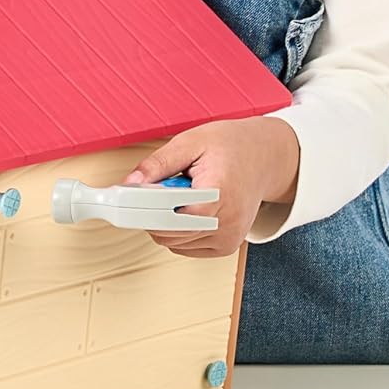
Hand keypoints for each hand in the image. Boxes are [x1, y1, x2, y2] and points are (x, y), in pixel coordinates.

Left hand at [122, 117, 300, 257]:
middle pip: (167, 232)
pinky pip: (184, 247)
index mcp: (219, 191)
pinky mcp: (226, 246)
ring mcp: (228, 238)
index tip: (123, 199)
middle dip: (153, 210)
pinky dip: (177, 230)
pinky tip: (190, 207)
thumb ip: (158, 164)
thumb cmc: (231, 146)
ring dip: (166, 220)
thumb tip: (130, 183)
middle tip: (163, 185)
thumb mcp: (190, 142)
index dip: (143, 207)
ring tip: (185, 193)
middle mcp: (228, 221)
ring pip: (172, 241)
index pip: (170, 215)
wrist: (265, 157)